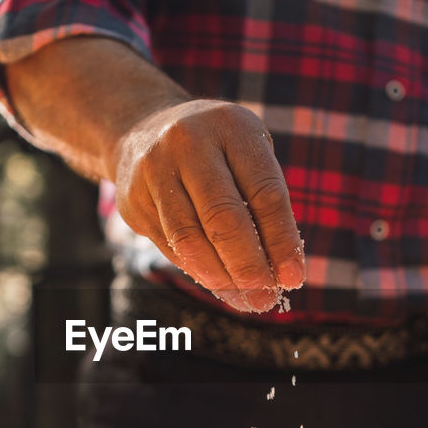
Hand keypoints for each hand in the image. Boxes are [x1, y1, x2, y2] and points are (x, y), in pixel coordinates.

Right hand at [109, 99, 305, 312]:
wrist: (141, 128)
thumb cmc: (216, 150)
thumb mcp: (245, 154)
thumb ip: (263, 203)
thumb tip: (281, 271)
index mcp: (231, 127)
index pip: (264, 192)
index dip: (282, 239)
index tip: (293, 277)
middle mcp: (189, 142)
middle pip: (223, 217)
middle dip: (248, 265)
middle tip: (266, 297)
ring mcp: (155, 169)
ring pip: (190, 238)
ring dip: (220, 277)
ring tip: (244, 299)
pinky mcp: (135, 199)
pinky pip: (170, 245)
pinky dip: (197, 270)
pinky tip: (218, 284)